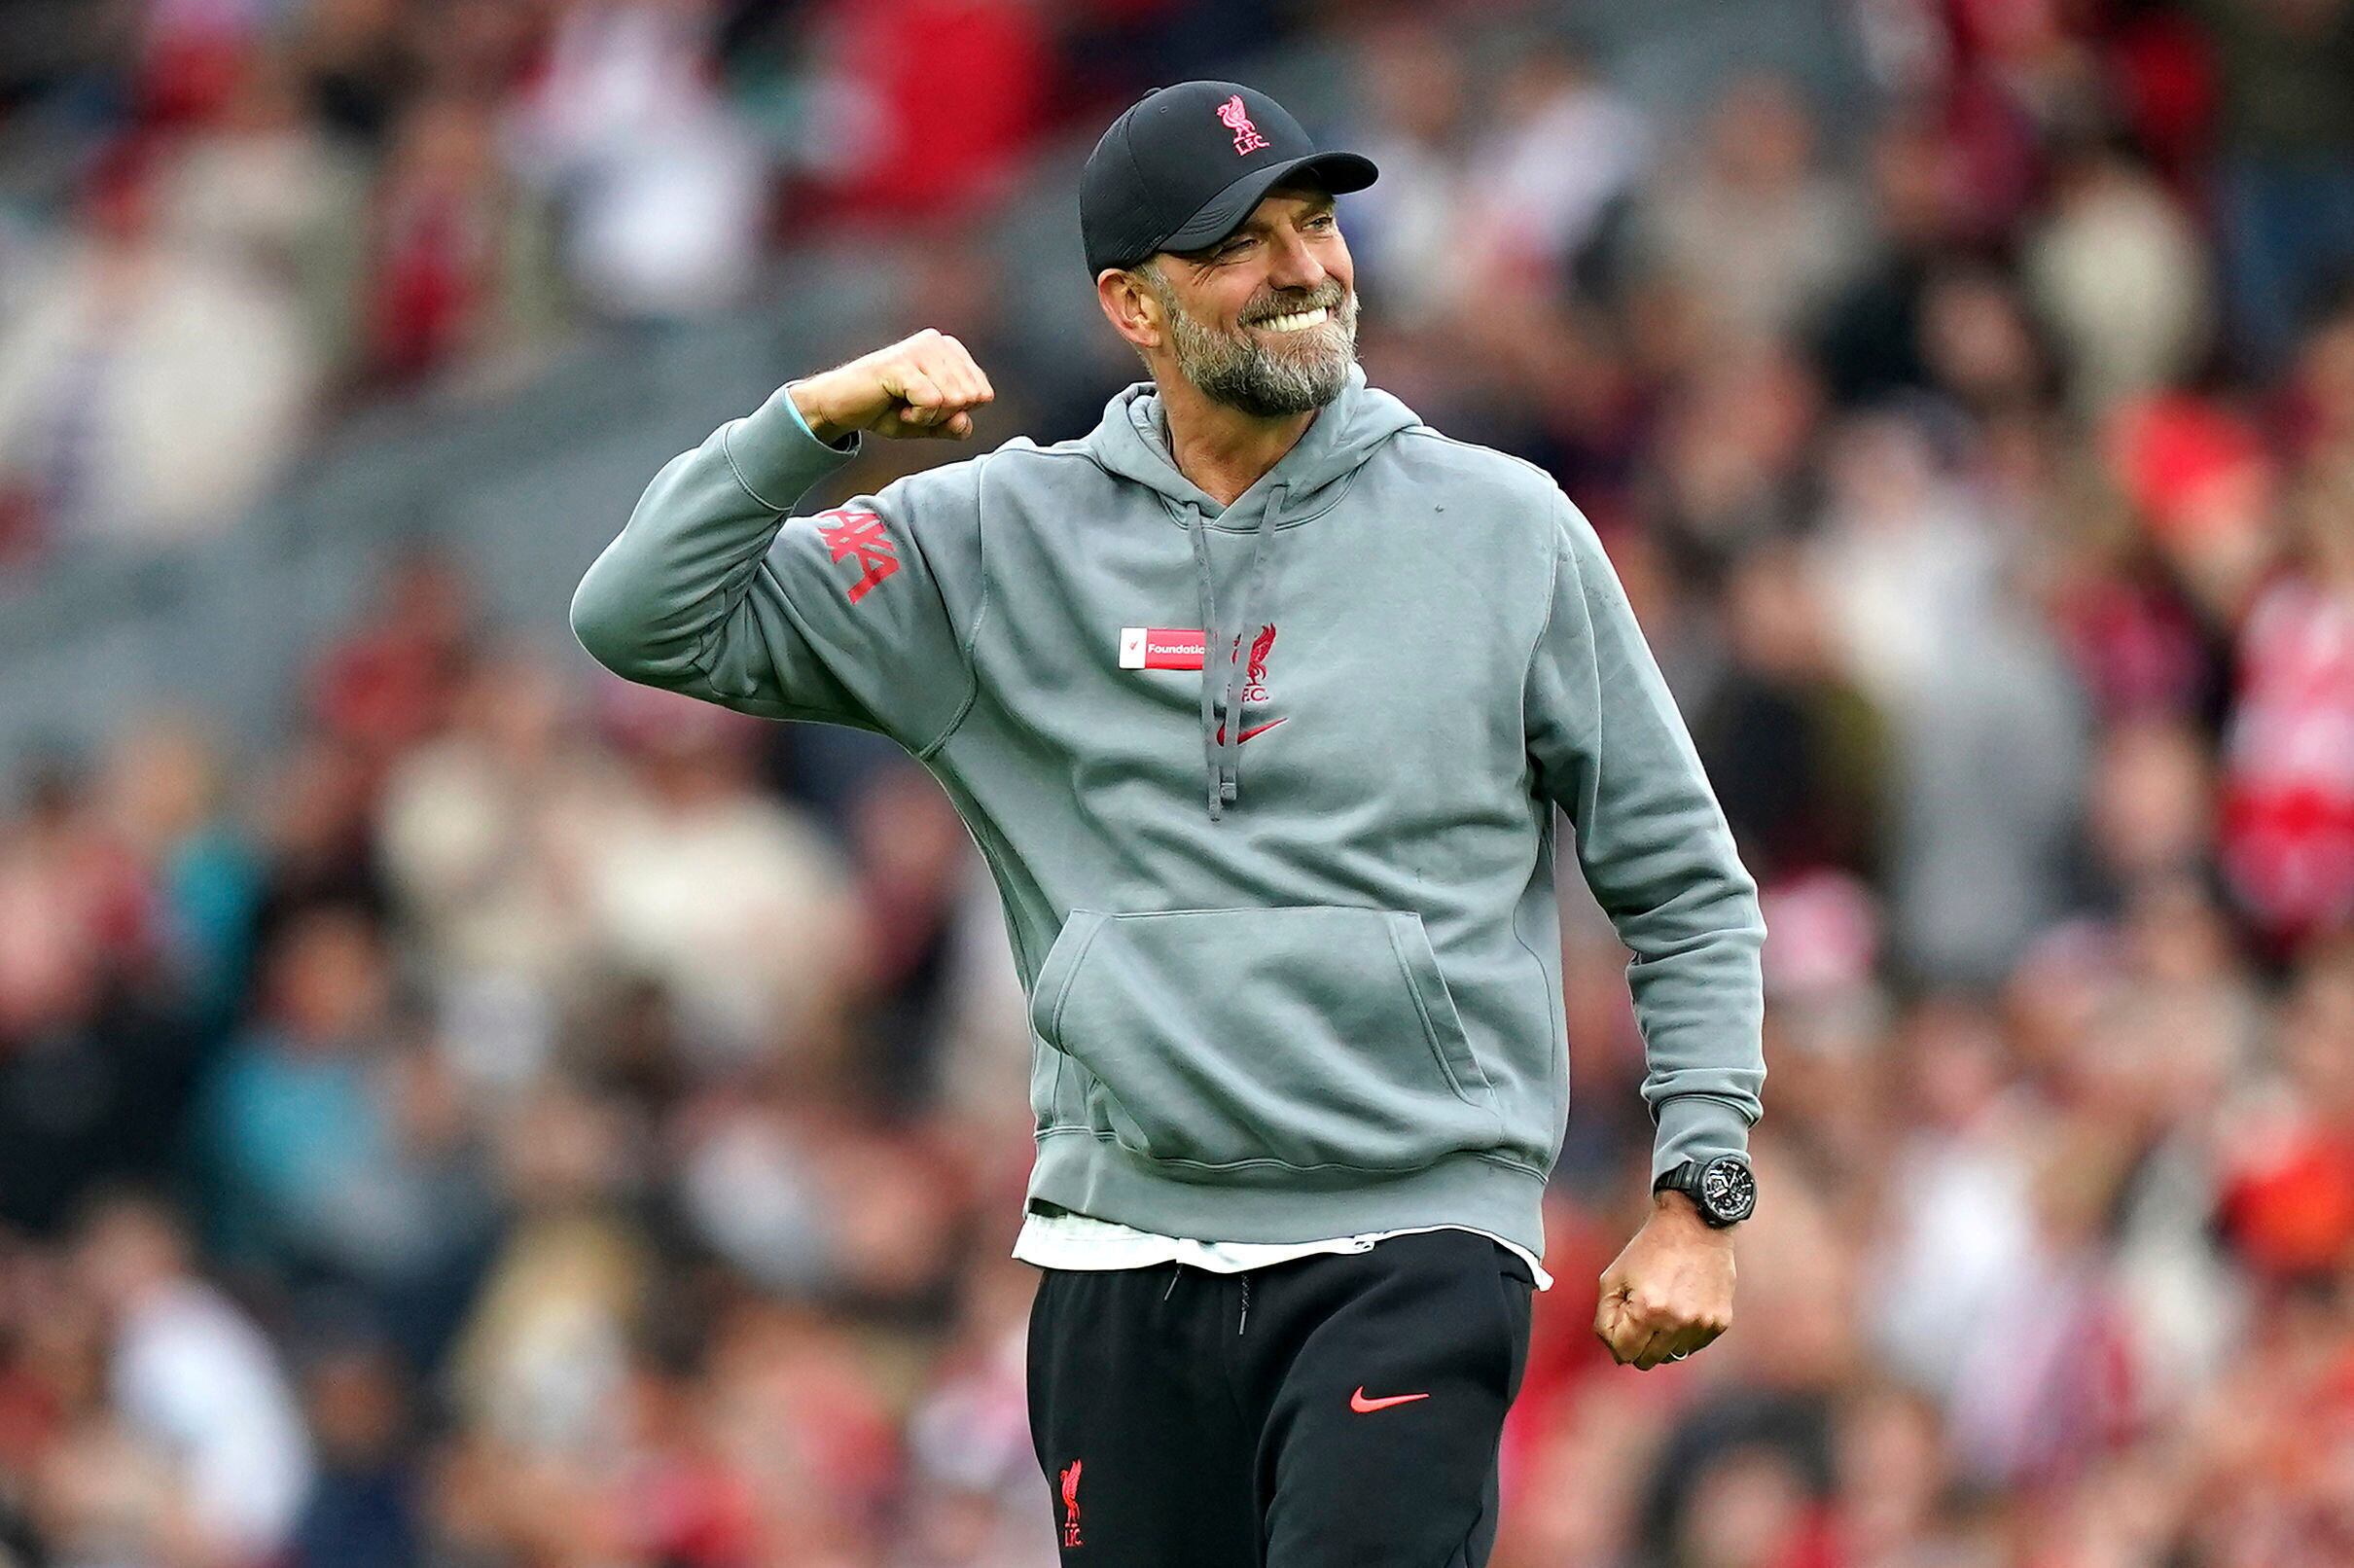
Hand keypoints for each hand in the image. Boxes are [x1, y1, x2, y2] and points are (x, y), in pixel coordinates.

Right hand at [790, 329, 995, 442]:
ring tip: (903, 405)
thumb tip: (964, 422)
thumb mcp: (931, 424)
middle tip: (912, 407)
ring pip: (953, 400)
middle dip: (942, 415)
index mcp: (952, 350)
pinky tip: (896, 405)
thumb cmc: (887, 409)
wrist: (843, 405)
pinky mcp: (902, 362)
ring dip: (927, 417)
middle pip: (970, 398)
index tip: (927, 406)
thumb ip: (956, 425)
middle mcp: (938, 342)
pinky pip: (932, 402)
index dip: (956, 413)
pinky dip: (916, 417)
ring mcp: (920, 349)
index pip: (983, 394)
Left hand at [1593, 1189, 1735, 1368]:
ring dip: (1661, 1340)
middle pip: (1647, 1361)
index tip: (1621, 1317)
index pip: (1623, 1353)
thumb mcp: (1613, 1278)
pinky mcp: (1720, 1322)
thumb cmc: (1649, 1249)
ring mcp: (1702, 1324)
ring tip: (1663, 1306)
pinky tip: (1682, 1305)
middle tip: (1639, 1313)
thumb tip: (1617, 1352)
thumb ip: (1605, 1318)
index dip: (1615, 1338)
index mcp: (1648, 1310)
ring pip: (1671, 1357)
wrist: (1695, 1225)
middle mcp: (1678, 1322)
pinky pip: (1693, 1346)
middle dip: (1637, 1342)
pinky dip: (1682, 1333)